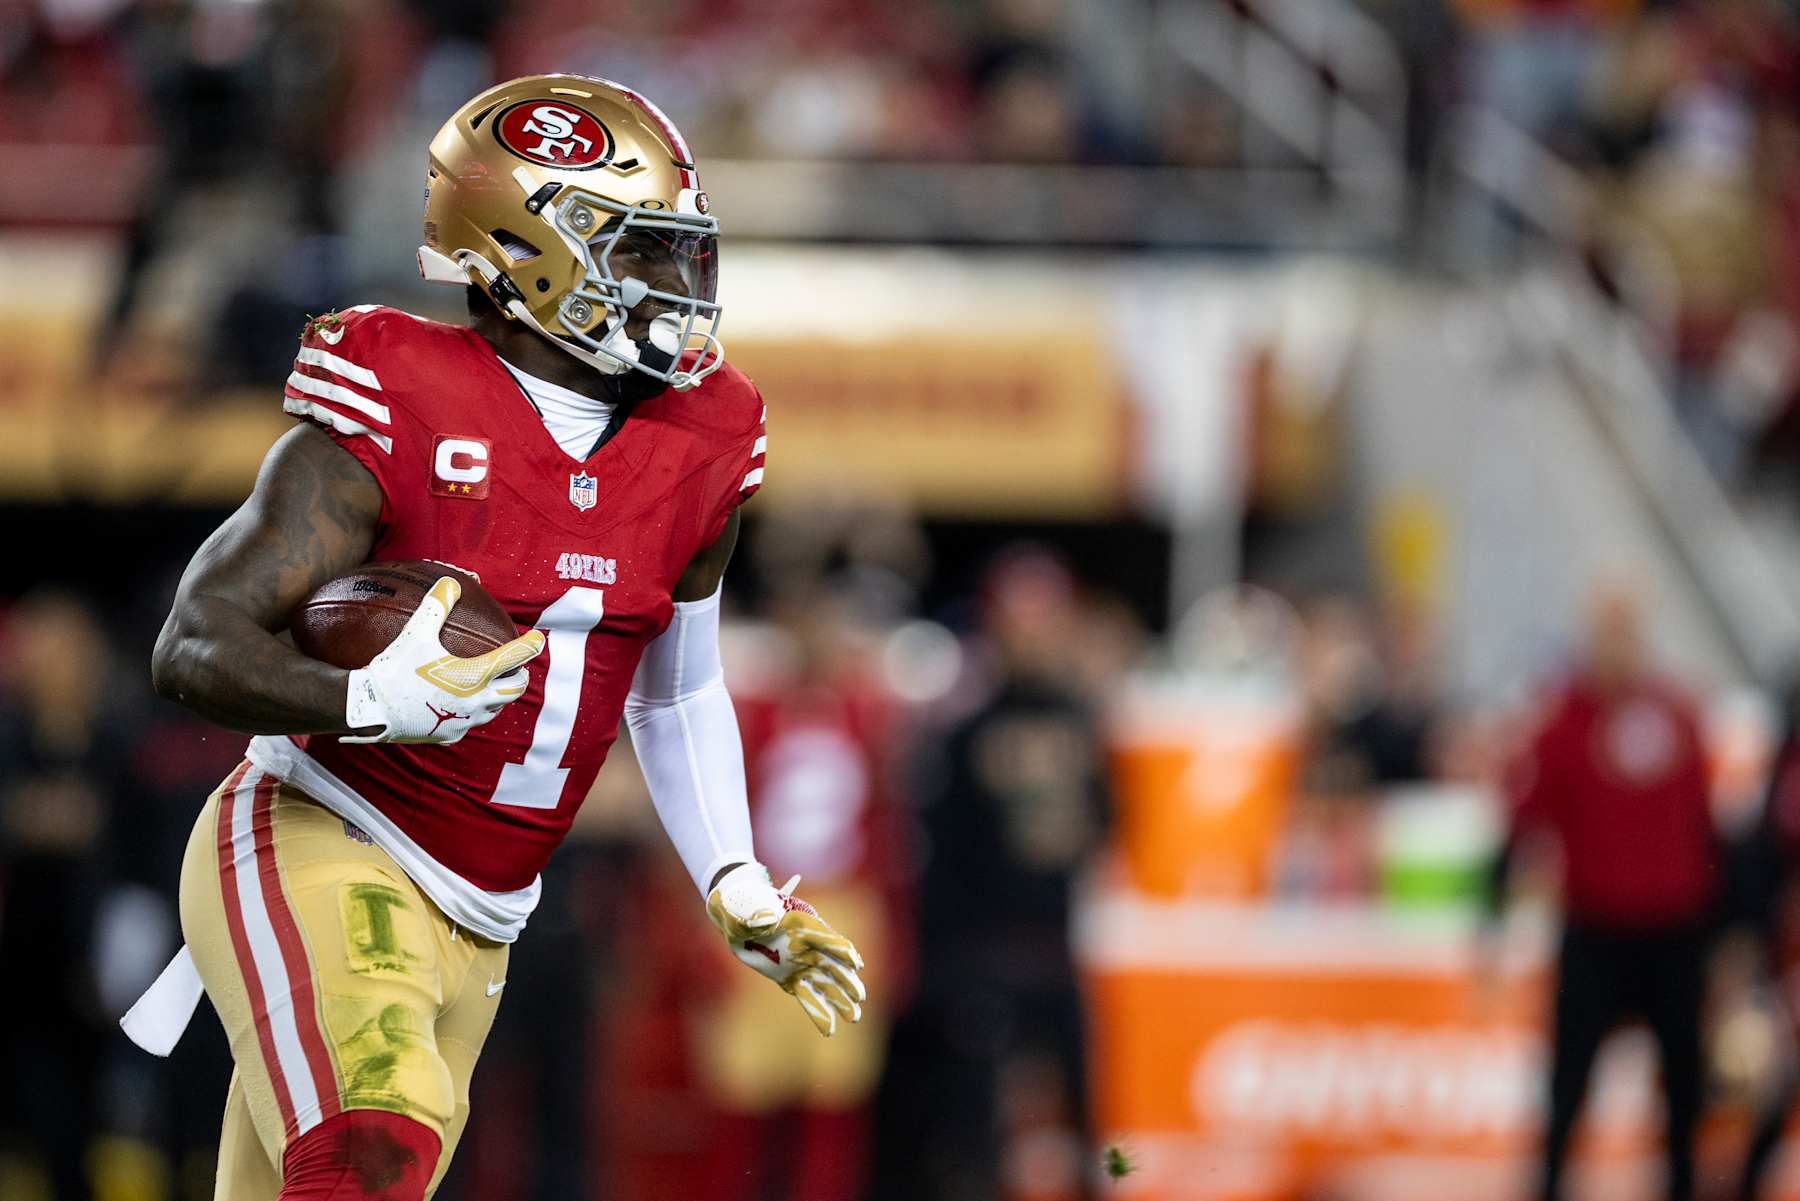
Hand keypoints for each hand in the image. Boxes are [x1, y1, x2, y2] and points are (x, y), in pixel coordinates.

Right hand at [341, 577, 543, 744]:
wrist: (369, 711)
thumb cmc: (393, 670)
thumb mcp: (416, 634)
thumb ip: (436, 606)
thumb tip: (450, 581)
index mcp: (474, 676)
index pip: (514, 658)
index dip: (530, 645)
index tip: (538, 638)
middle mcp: (476, 702)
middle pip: (515, 689)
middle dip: (520, 675)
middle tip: (518, 665)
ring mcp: (465, 722)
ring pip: (497, 709)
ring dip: (500, 694)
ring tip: (495, 683)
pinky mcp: (451, 736)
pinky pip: (473, 722)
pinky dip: (477, 710)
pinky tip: (466, 704)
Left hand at [707, 863, 866, 1035]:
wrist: (735, 916)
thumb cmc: (741, 905)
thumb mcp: (744, 907)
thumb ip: (756, 913)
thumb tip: (768, 920)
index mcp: (800, 923)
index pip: (825, 936)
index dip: (840, 949)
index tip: (855, 963)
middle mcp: (806, 945)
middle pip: (832, 964)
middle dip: (846, 980)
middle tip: (859, 997)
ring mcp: (799, 962)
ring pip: (824, 984)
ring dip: (839, 1000)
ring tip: (854, 1017)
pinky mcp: (789, 977)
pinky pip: (807, 996)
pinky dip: (818, 1011)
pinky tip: (829, 1029)